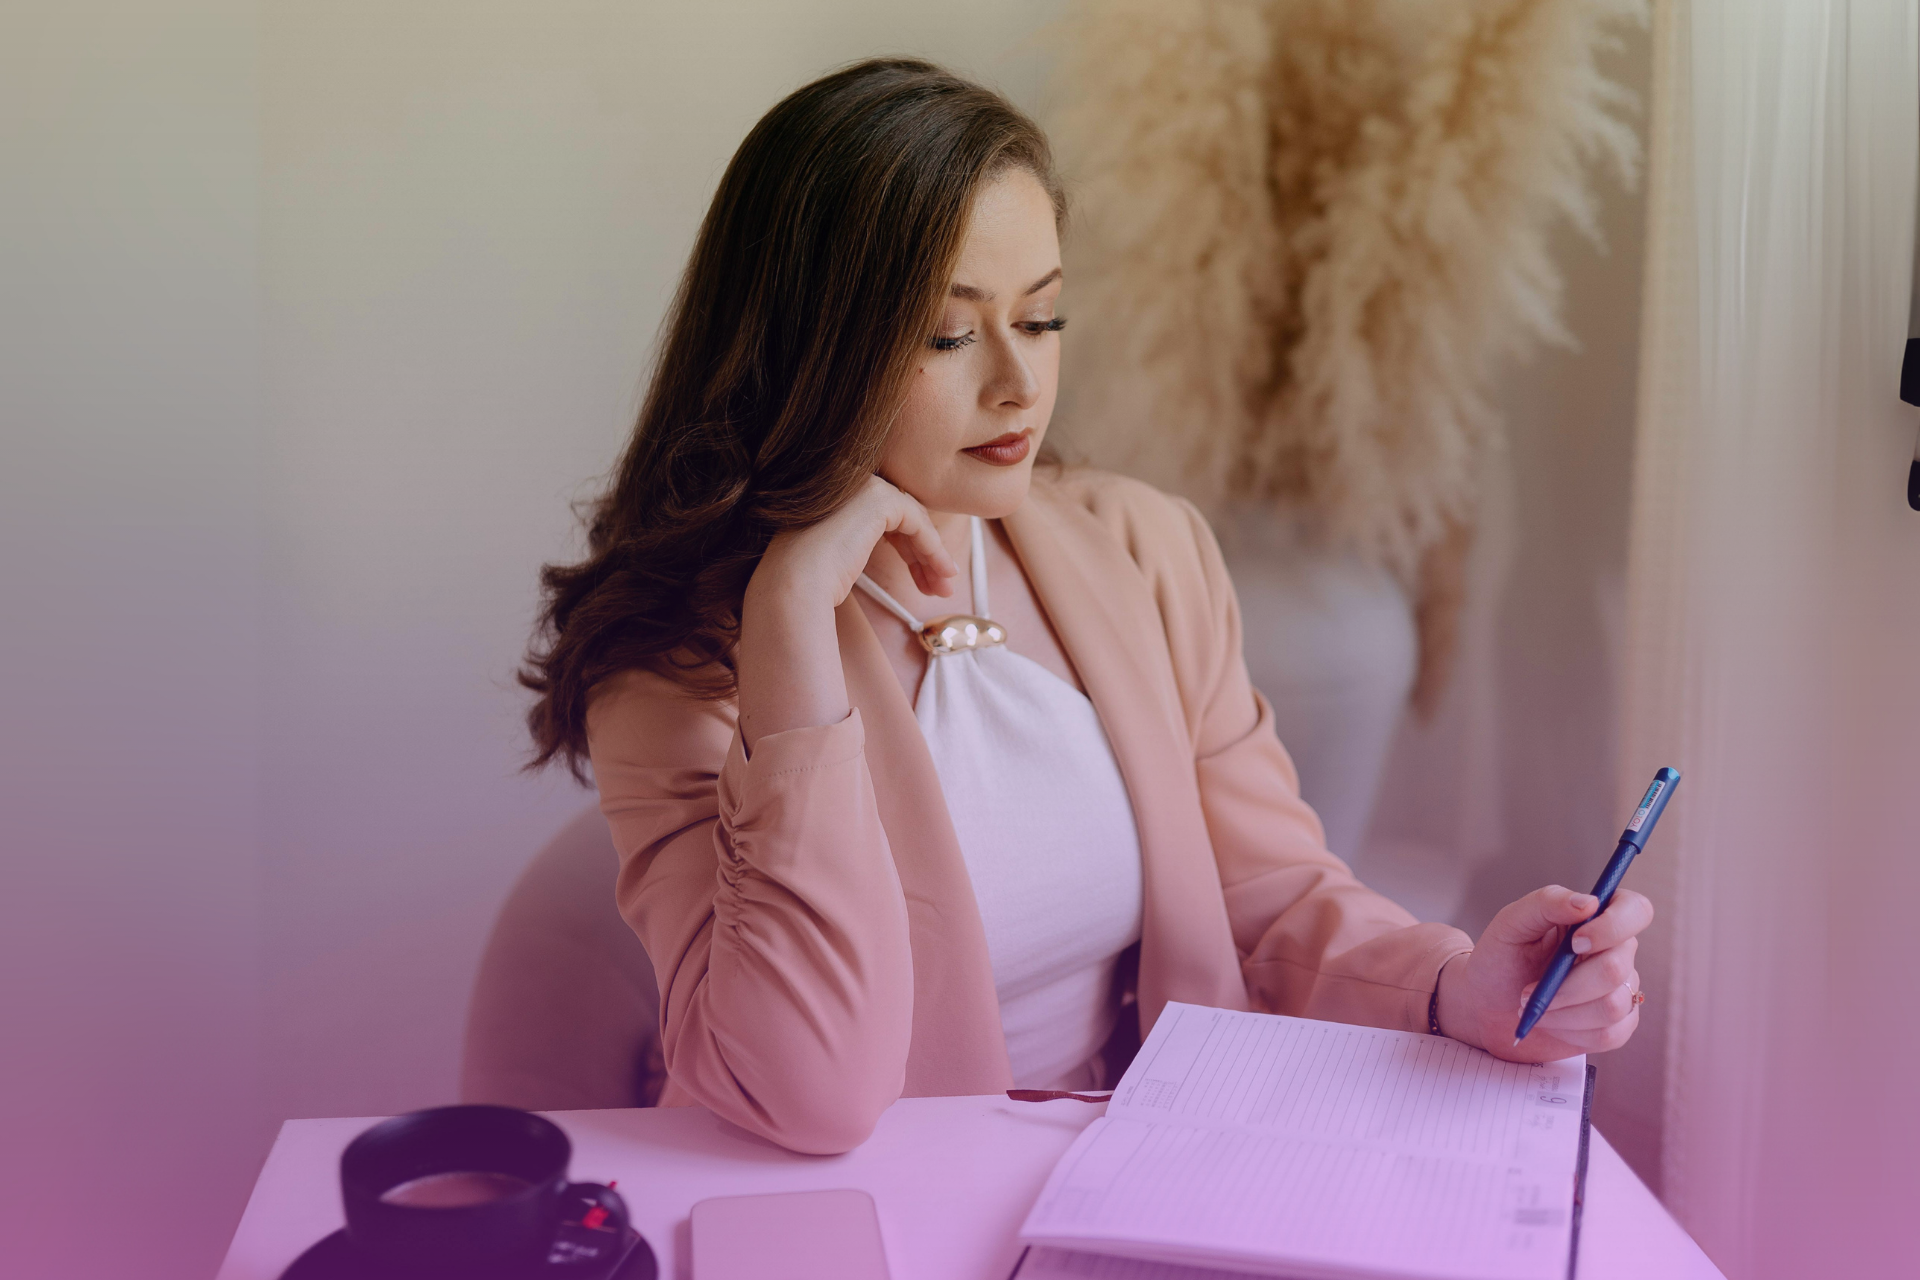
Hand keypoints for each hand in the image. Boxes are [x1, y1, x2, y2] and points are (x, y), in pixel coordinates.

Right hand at [749, 473, 957, 610]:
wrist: (794, 584)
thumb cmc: (808, 580)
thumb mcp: (838, 554)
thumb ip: (860, 542)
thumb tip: (900, 552)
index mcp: (834, 490)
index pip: (883, 516)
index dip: (907, 549)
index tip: (922, 580)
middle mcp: (848, 479)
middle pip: (901, 518)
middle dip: (923, 555)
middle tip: (938, 587)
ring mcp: (862, 484)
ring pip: (912, 520)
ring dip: (933, 556)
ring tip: (944, 589)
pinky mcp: (877, 497)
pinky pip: (917, 522)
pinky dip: (933, 548)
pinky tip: (941, 573)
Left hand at [1435, 885, 1653, 1062]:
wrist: (1488, 1006)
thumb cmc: (1501, 959)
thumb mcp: (1511, 923)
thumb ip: (1547, 903)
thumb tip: (1589, 901)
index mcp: (1596, 919)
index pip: (1636, 910)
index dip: (1614, 927)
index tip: (1576, 941)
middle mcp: (1616, 952)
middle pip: (1617, 967)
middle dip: (1566, 986)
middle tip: (1528, 990)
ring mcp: (1621, 990)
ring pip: (1613, 1006)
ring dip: (1563, 1011)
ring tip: (1532, 1005)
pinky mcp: (1617, 1026)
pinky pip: (1610, 1034)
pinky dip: (1569, 1031)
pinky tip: (1550, 1022)